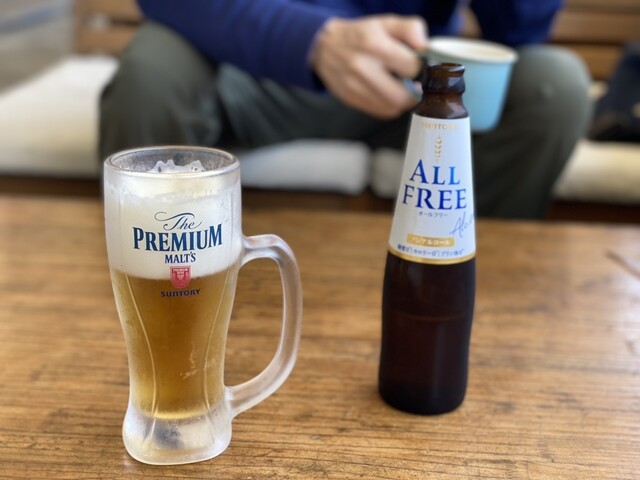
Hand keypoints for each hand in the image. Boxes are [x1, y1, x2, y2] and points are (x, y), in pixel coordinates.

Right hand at [309, 14, 427, 118]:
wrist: (325, 48)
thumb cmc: (360, 35)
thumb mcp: (386, 22)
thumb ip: (410, 29)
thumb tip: (424, 48)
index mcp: (373, 44)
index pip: (412, 67)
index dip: (420, 68)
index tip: (418, 66)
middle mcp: (361, 67)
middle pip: (402, 96)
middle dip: (414, 92)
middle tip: (414, 84)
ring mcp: (354, 86)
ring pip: (392, 108)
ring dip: (402, 101)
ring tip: (401, 89)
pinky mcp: (350, 99)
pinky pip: (380, 112)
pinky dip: (389, 106)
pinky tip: (387, 94)